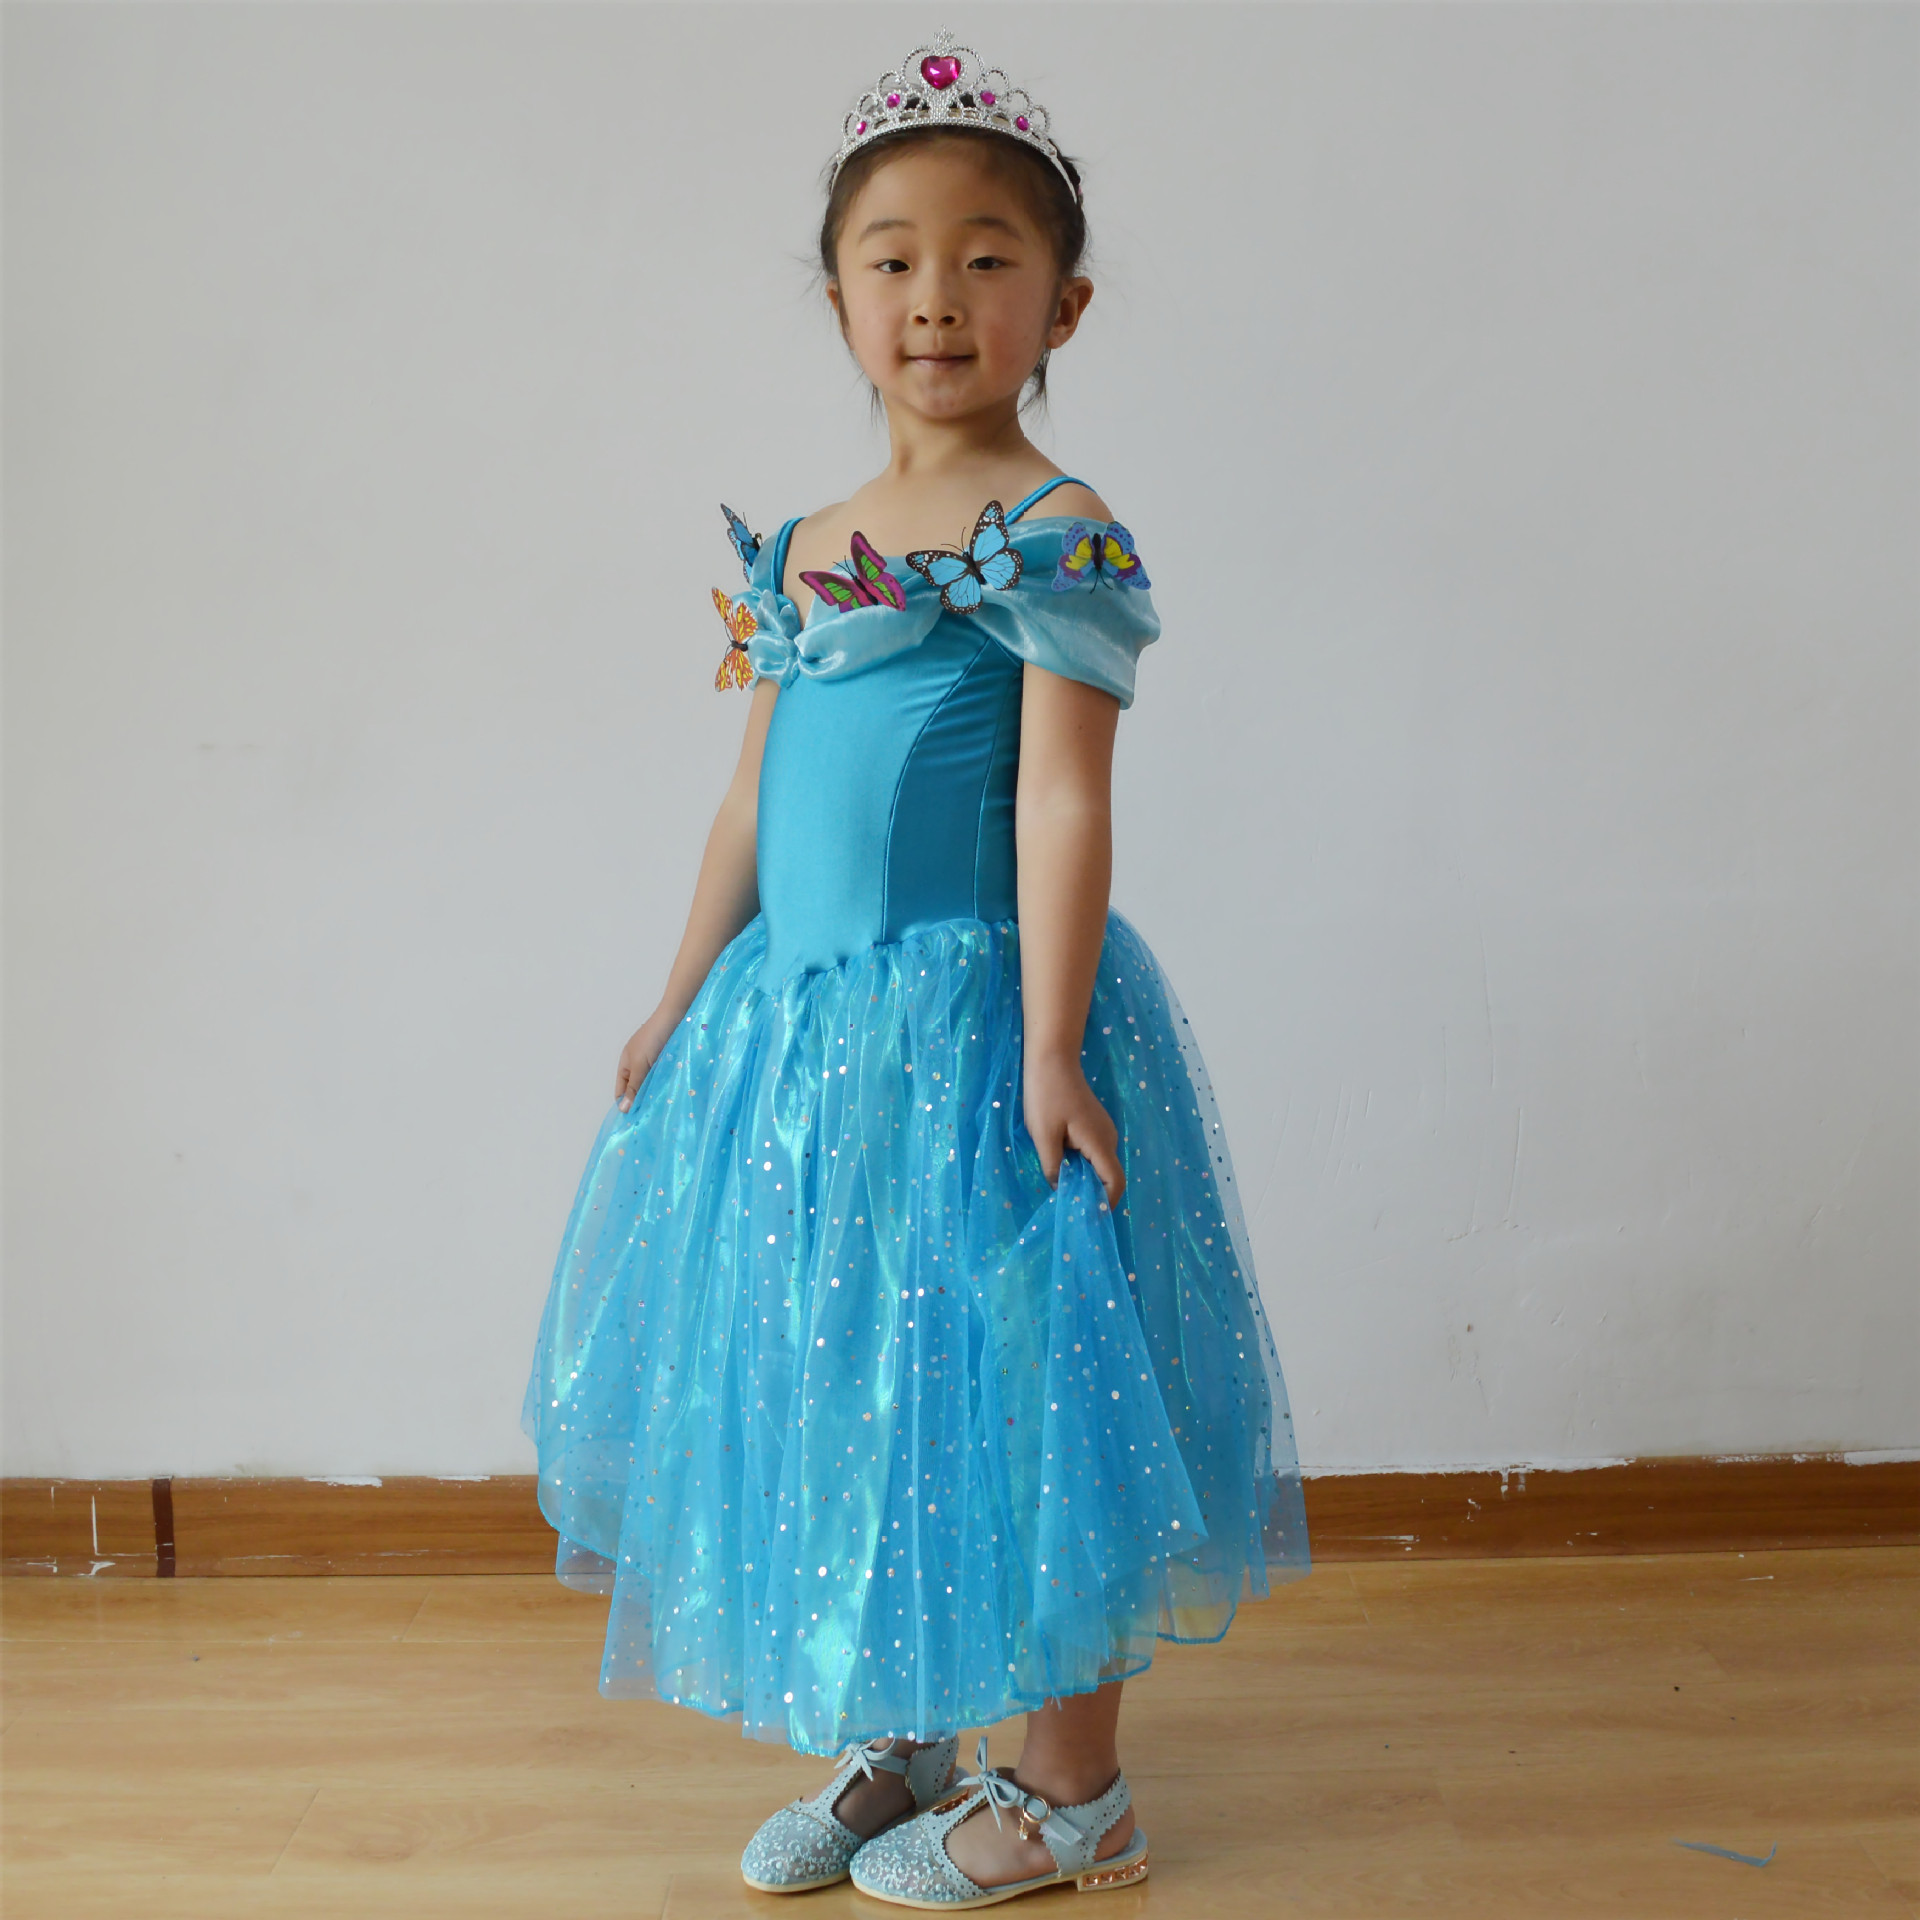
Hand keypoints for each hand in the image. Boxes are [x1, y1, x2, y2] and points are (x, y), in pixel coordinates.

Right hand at [614, 1007, 677, 1112]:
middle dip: (642, 1102)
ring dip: (655, 1095)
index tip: (634, 1122)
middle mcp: (638, 1065)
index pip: (621, 1091)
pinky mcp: (669, 1062)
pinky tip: (672, 1097)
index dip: (625, 1105)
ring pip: (652, 1086)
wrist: (677, 1016)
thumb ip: (634, 1086)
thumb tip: (623, 1109)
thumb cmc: (654, 1037)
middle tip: (650, 1120)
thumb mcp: (641, 1063)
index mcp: (626, 1064)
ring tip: (661, 1112)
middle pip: (637, 1090)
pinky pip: (664, 1079)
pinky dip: (666, 1087)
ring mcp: (654, 1063)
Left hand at [1023, 1050, 1124, 1206]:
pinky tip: (1062, 1168)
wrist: (1052, 1059)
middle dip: (1092, 1194)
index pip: (1115, 1181)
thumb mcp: (1043, 1135)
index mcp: (1099, 1142)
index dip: (1106, 1203)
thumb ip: (1052, 1166)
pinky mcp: (1094, 1125)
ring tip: (1062, 1190)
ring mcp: (1103, 1130)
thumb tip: (1060, 1190)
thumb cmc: (1046, 1095)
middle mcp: (1108, 1138)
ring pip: (1100, 1165)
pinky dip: (1082, 1166)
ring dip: (1085, 1180)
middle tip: (1068, 1208)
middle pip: (1109, 1176)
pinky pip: (1094, 1154)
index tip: (1088, 1217)